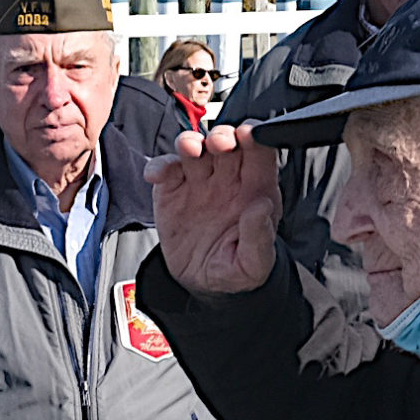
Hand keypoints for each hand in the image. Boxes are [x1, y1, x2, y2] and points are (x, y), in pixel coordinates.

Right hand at [145, 124, 281, 296]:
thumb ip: (259, 237)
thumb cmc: (234, 270)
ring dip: (191, 143)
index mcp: (255, 190)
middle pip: (227, 144)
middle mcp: (228, 179)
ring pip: (195, 148)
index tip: (248, 136)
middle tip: (219, 143)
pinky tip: (157, 176)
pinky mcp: (172, 189)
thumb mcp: (254, 264)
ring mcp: (199, 181)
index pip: (260, 155)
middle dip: (222, 136)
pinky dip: (159, 166)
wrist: (201, 283)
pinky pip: (165, 169)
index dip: (256, 140)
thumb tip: (262, 207)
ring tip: (189, 150)